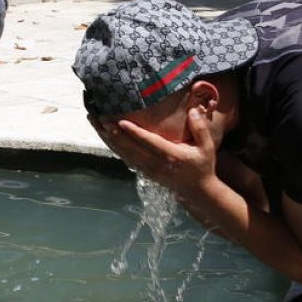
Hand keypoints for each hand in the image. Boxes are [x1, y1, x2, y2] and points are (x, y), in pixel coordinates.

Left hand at [88, 107, 217, 195]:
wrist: (197, 191)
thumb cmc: (202, 166)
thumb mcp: (206, 147)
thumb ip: (200, 128)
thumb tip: (193, 110)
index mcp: (170, 156)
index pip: (149, 142)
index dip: (134, 133)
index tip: (120, 122)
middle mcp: (156, 164)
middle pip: (130, 148)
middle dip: (113, 133)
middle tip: (99, 118)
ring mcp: (148, 169)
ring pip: (124, 153)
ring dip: (109, 139)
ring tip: (95, 123)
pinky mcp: (144, 172)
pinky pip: (126, 158)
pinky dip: (114, 147)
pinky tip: (104, 135)